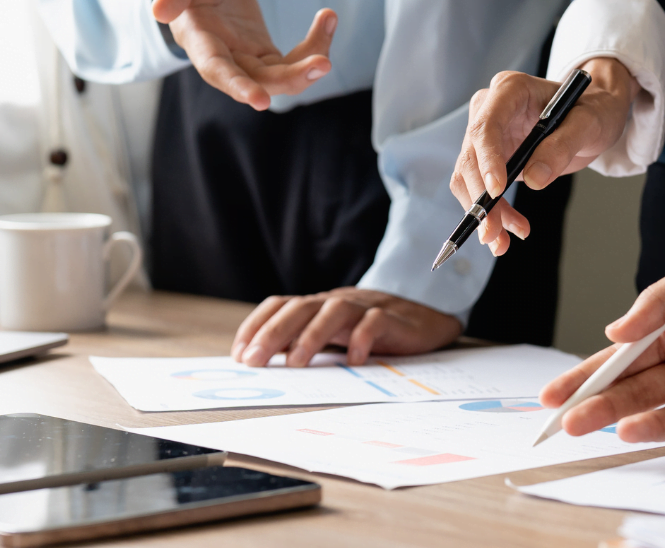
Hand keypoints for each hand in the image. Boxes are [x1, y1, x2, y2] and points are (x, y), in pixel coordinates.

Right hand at [151, 0, 334, 109]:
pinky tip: (327, 18)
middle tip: (323, 64)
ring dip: (308, 64)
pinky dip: (312, 46)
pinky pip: (290, 60)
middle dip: (290, 79)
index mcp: (196, 36)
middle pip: (256, 81)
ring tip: (328, 22)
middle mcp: (220, 55)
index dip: (237, 85)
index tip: (260, 101)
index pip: (216, 68)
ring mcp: (242, 56)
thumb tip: (160, 11)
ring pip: (278, 77)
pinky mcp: (260, 50)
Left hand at [231, 287, 461, 367]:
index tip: (239, 354)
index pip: (280, 305)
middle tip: (255, 361)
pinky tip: (354, 361)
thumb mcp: (333, 336)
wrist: (425, 319)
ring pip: (334, 311)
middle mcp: (337, 302)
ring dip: (311, 336)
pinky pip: (375, 322)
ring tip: (297, 363)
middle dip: (272, 333)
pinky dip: (362, 339)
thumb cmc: (370, 331)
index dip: (256, 325)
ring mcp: (365, 307)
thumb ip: (302, 342)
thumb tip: (262, 361)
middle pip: (300, 307)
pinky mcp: (393, 318)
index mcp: (319, 305)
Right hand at [453, 58, 635, 255]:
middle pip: (470, 157)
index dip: (486, 160)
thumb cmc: (594, 108)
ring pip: (469, 179)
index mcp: (509, 90)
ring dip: (483, 212)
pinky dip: (490, 214)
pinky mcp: (490, 158)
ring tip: (502, 240)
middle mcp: (490, 110)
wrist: (594, 114)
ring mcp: (487, 135)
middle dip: (480, 198)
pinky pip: (480, 189)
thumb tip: (534, 179)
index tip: (496, 191)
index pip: (486, 127)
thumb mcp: (590, 123)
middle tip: (493, 231)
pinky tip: (504, 232)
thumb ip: (562, 146)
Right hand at [538, 249, 664, 450]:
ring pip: (664, 420)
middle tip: (573, 422)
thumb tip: (613, 333)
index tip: (553, 396)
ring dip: (640, 425)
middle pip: (633, 395)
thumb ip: (658, 301)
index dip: (583, 380)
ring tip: (622, 426)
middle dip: (599, 409)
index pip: (617, 362)